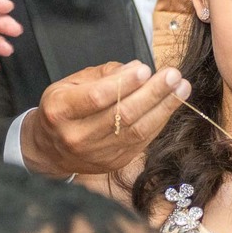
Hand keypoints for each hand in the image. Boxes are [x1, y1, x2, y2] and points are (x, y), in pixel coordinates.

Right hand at [21, 61, 190, 175]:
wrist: (50, 150)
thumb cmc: (63, 109)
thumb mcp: (70, 83)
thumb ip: (103, 75)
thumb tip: (136, 68)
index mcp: (59, 111)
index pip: (96, 98)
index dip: (124, 84)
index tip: (145, 69)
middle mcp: (77, 136)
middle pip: (122, 115)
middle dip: (152, 94)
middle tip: (173, 75)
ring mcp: (97, 153)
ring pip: (136, 131)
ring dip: (163, 108)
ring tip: (181, 88)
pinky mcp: (114, 163)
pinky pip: (142, 141)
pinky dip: (159, 121)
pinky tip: (171, 105)